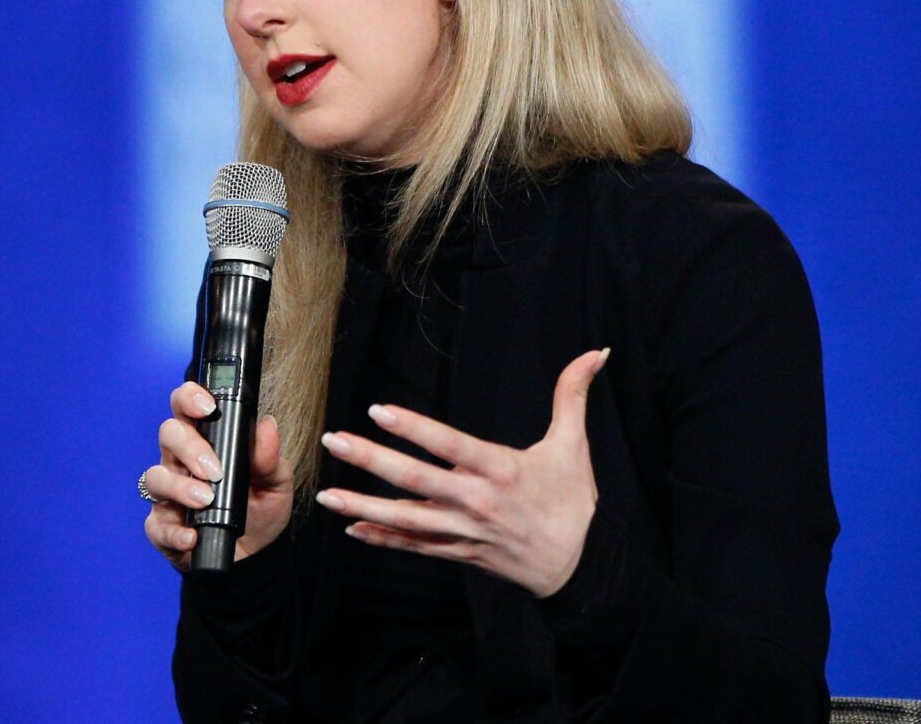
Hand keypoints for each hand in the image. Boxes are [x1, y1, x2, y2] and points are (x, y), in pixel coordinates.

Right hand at [143, 381, 294, 570]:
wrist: (254, 557)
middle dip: (189, 447)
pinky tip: (192, 535)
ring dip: (180, 487)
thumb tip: (267, 426)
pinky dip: (174, 531)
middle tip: (214, 469)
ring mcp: (168, 494)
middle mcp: (181, 462)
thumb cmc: (259, 510)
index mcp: (206, 441)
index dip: (190, 398)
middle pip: (168, 434)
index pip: (187, 406)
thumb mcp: (276, 484)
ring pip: (155, 477)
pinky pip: (156, 525)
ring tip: (205, 501)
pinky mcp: (162, 527)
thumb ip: (271, 458)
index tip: (207, 406)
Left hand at [313, 348, 608, 597]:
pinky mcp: (458, 552)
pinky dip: (383, 540)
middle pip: (416, 480)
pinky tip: (352, 528)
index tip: (379, 410)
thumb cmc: (573, 503)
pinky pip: (414, 547)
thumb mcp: (574, 446)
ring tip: (326, 494)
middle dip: (371, 459)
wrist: (580, 568)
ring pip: (406, 519)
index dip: (414, 428)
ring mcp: (463, 530)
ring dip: (363, 506)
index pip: (450, 445)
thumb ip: (573, 396)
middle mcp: (476, 501)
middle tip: (333, 441)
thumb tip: (595, 352)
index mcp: (500, 470)